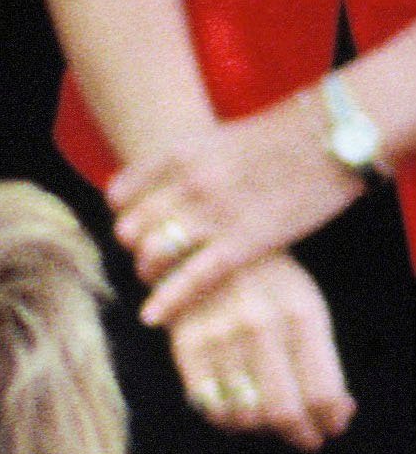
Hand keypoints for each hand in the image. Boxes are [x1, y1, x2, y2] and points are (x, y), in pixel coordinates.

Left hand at [114, 100, 359, 331]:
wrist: (333, 136)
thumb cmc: (283, 138)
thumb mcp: (220, 139)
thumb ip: (188, 164)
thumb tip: (163, 191)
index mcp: (180, 154)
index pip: (120, 194)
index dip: (121, 214)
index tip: (132, 224)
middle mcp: (189, 184)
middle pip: (130, 229)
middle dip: (133, 247)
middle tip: (147, 255)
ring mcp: (214, 214)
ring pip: (153, 255)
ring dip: (149, 271)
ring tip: (157, 278)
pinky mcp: (243, 243)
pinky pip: (190, 279)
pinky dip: (166, 301)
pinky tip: (151, 317)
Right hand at [167, 249, 352, 453]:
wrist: (208, 247)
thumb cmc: (268, 284)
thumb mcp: (305, 307)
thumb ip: (322, 359)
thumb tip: (338, 413)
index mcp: (302, 315)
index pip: (322, 390)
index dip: (330, 420)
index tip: (331, 428)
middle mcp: (262, 327)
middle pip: (283, 411)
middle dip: (300, 434)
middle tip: (306, 439)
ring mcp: (221, 338)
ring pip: (246, 415)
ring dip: (263, 427)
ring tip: (271, 418)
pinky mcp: (188, 347)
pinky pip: (210, 407)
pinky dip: (228, 419)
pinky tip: (238, 410)